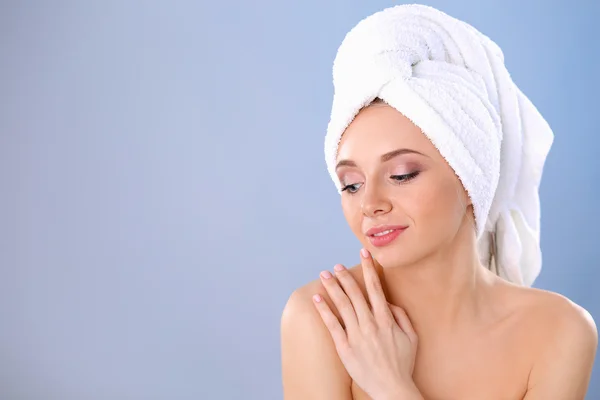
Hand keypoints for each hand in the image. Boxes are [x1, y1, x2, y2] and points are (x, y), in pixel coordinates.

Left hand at [313, 248, 419, 399]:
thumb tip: (389, 302)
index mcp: (386, 318)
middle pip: (355, 293)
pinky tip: (317, 298)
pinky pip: (332, 324)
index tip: (364, 253)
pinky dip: (323, 309)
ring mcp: (356, 335)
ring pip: (342, 304)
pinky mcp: (345, 347)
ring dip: (333, 287)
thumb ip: (401, 316)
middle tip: (336, 265)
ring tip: (324, 274)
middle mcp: (370, 323)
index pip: (375, 287)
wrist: (392, 388)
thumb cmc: (403, 364)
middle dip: (345, 276)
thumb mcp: (412, 337)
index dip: (369, 268)